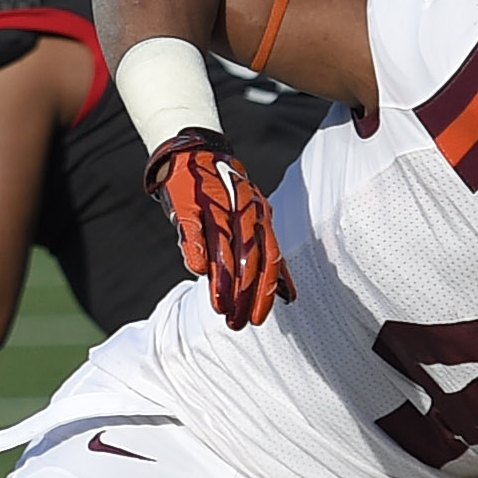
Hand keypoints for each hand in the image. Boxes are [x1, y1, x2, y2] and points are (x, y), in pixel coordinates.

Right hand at [144, 129, 292, 328]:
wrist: (195, 155)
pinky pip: (196, 228)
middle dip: (246, 293)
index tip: (260, 319)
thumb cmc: (226, 197)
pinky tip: (198, 272)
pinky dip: (197, 249)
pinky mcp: (190, 203)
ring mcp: (217, 206)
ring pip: (225, 246)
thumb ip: (268, 257)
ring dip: (224, 279)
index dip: (266, 290)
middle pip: (250, 257)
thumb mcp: (254, 223)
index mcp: (261, 219)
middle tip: (239, 322)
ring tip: (220, 307)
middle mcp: (244, 212)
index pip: (269, 258)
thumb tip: (288, 295)